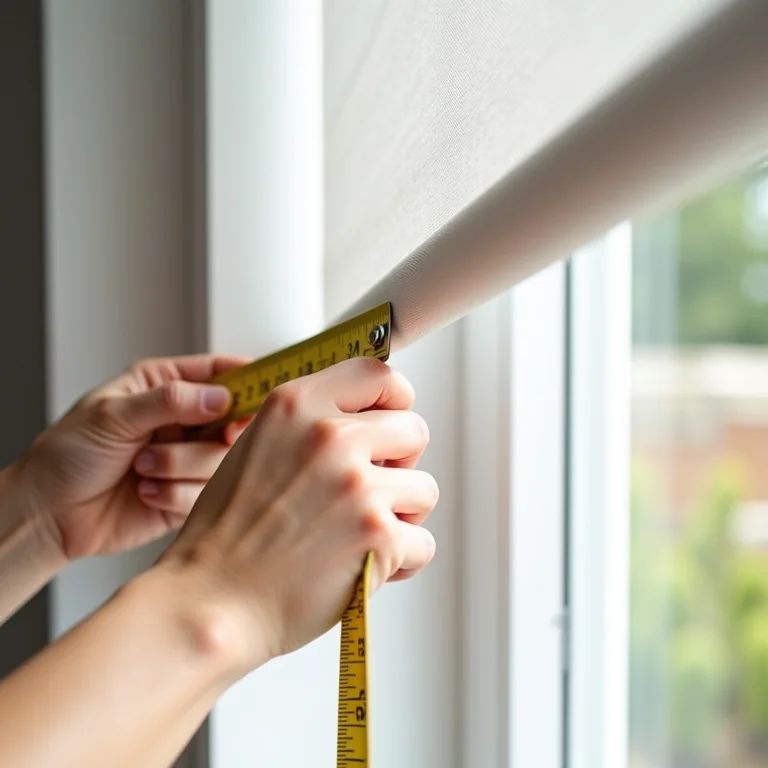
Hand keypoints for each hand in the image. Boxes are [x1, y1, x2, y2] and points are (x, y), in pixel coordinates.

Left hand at [18, 354, 251, 561]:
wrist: (48, 515)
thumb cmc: (67, 455)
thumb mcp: (112, 415)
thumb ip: (169, 401)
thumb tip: (220, 397)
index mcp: (165, 385)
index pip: (221, 372)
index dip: (249, 379)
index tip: (266, 391)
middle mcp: (182, 420)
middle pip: (235, 418)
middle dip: (217, 433)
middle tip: (213, 436)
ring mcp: (188, 458)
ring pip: (223, 459)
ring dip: (181, 467)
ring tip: (143, 468)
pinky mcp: (189, 496)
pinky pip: (208, 494)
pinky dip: (175, 495)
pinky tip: (145, 492)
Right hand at [157, 357, 438, 670]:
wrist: (209, 601)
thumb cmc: (228, 535)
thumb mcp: (256, 447)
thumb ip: (310, 424)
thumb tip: (370, 422)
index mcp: (296, 405)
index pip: (379, 375)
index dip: (395, 402)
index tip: (391, 427)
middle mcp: (329, 436)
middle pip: (414, 431)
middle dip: (400, 465)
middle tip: (370, 494)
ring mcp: (356, 485)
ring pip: (424, 490)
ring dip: (401, 517)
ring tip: (360, 537)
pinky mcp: (376, 534)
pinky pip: (423, 542)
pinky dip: (401, 562)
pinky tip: (365, 568)